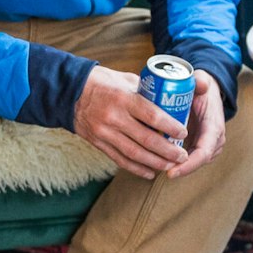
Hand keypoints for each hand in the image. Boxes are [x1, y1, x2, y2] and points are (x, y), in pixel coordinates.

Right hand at [72, 68, 187, 178]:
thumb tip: (169, 99)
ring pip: (135, 154)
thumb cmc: (102, 82)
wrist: (69, 92)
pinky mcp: (98, 143)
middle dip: (168, 151)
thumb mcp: (125, 79)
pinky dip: (137, 168)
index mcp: (123, 98)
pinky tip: (151, 173)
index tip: (183, 132)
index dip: (170, 127)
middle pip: (147, 140)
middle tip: (182, 155)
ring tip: (171, 165)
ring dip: (155, 162)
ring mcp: (105, 133)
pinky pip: (120, 160)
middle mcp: (114, 118)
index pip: (152, 116)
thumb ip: (145, 90)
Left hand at [162, 71, 225, 178]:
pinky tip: (159, 162)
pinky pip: (188, 159)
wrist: (208, 93)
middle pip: (196, 162)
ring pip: (192, 163)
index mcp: (214, 127)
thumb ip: (201, 81)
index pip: (204, 152)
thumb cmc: (203, 89)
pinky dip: (175, 162)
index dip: (188, 165)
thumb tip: (200, 83)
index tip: (171, 172)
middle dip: (178, 169)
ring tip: (155, 167)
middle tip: (157, 170)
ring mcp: (208, 146)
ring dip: (175, 166)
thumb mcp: (202, 81)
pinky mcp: (199, 147)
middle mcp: (214, 140)